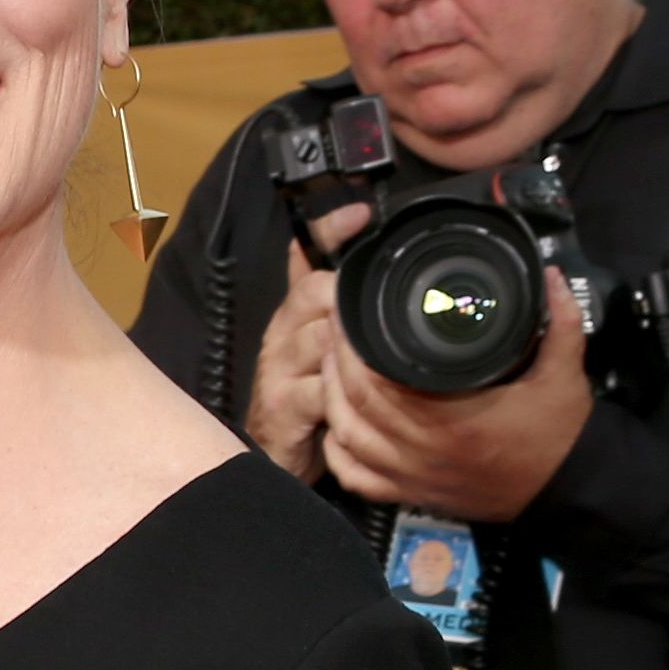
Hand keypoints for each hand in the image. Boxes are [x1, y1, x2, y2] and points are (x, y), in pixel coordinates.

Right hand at [243, 202, 369, 484]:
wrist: (277, 456)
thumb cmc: (309, 399)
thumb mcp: (328, 348)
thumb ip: (349, 311)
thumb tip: (391, 276)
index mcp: (295, 312)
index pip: (304, 256)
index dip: (330, 230)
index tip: (360, 213)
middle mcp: (282, 332)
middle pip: (316, 292)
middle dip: (349, 299)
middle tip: (380, 316)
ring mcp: (278, 368)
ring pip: (321, 338)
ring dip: (353, 348)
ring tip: (378, 360)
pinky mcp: (281, 405)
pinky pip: (321, 389)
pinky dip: (345, 393)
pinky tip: (362, 400)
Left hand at [324, 262, 597, 523]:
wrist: (566, 489)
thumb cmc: (560, 433)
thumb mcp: (565, 373)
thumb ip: (560, 321)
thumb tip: (548, 274)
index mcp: (454, 418)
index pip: (380, 379)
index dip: (355, 347)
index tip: (350, 316)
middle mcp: (425, 449)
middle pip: (355, 404)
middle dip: (336, 364)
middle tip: (334, 331)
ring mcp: (413, 475)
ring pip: (348, 438)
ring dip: (330, 401)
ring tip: (328, 366)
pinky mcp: (412, 494)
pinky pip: (357, 478)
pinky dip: (338, 453)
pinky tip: (336, 427)